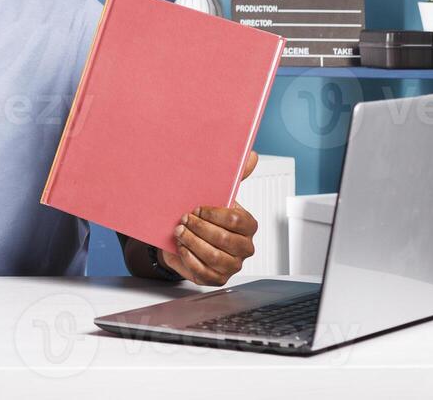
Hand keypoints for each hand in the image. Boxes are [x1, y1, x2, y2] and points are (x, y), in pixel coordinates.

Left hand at [160, 150, 258, 285]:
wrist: (186, 236)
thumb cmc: (206, 216)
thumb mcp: (218, 193)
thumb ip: (236, 175)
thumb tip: (252, 155)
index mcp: (248, 226)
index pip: (236, 221)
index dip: (213, 214)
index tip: (197, 208)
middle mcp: (244, 247)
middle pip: (223, 239)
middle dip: (199, 228)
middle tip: (184, 219)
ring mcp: (232, 265)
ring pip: (212, 256)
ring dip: (192, 241)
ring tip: (180, 232)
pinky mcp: (216, 278)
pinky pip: (203, 271)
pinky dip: (188, 257)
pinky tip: (181, 247)